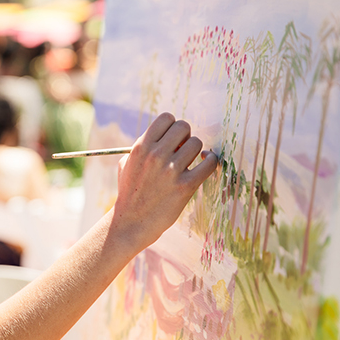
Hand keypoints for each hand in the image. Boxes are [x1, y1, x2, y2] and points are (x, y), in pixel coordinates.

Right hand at [109, 112, 220, 253]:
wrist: (132, 222)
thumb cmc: (130, 190)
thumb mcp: (128, 162)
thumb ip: (145, 145)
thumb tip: (166, 133)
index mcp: (141, 147)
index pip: (166, 118)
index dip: (173, 126)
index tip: (173, 139)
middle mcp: (156, 155)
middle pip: (184, 127)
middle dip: (186, 136)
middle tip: (183, 149)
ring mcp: (171, 171)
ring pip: (197, 143)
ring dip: (197, 150)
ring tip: (190, 161)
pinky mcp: (185, 186)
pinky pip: (209, 164)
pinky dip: (211, 161)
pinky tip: (205, 164)